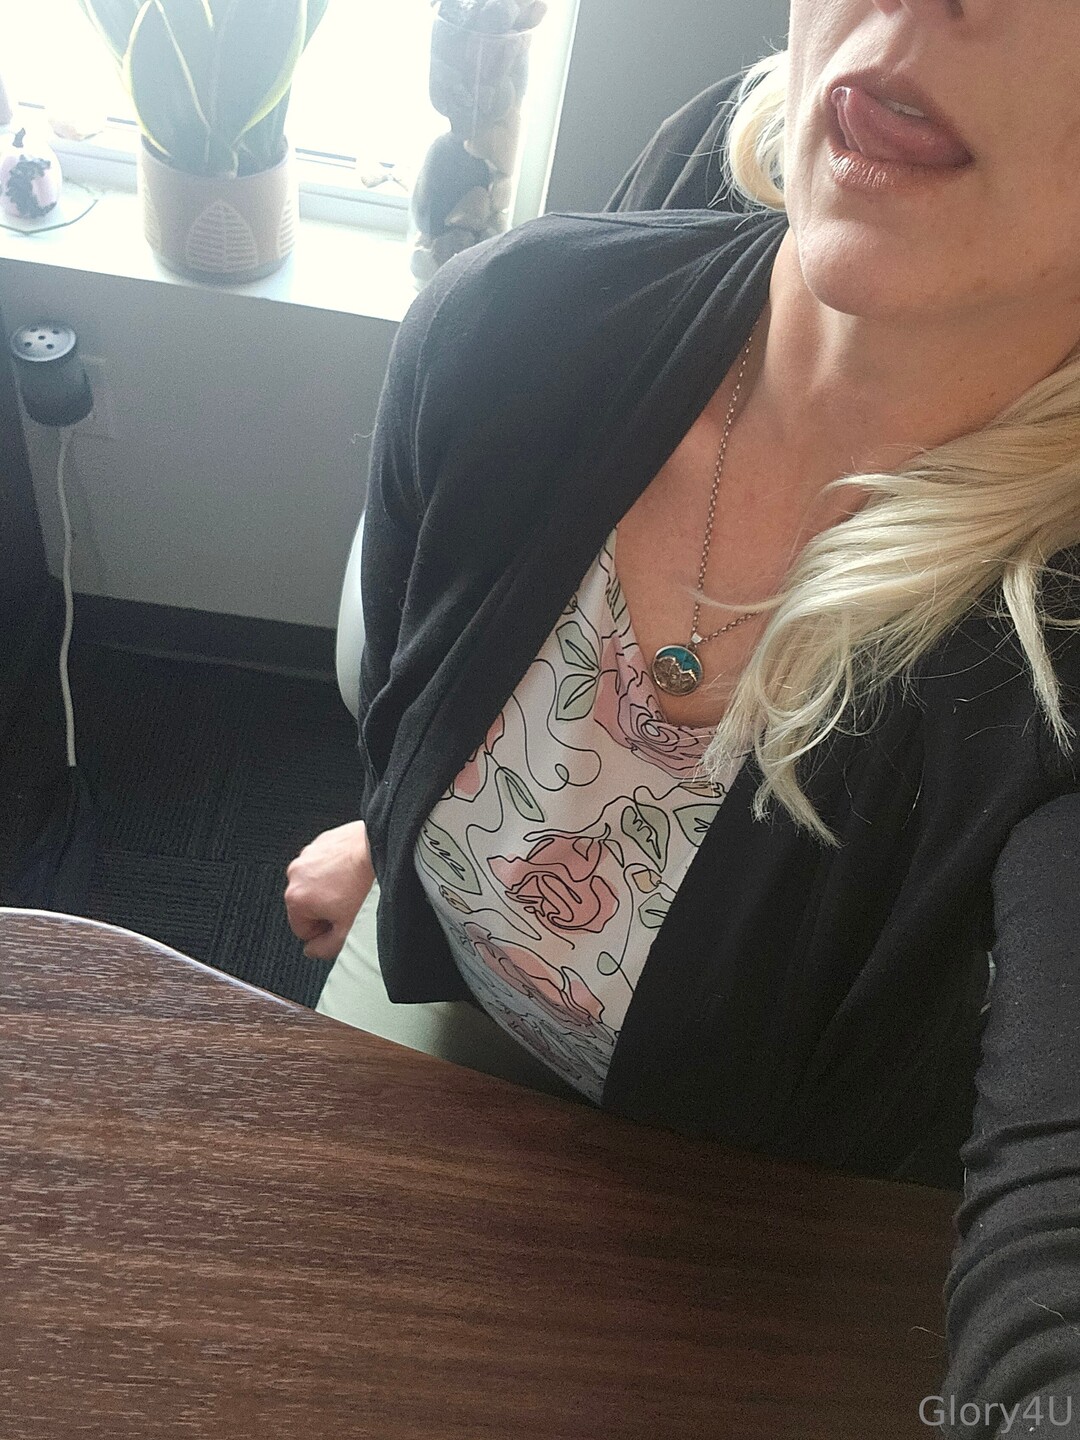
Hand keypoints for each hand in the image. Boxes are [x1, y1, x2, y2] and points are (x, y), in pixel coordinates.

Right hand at [284, 820, 374, 961]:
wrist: (385, 850)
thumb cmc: (367, 886)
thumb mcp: (347, 931)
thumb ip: (324, 949)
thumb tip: (313, 950)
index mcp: (295, 896)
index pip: (302, 930)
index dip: (324, 932)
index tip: (342, 923)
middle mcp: (296, 872)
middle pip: (308, 905)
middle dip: (327, 908)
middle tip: (351, 905)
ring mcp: (310, 853)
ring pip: (317, 883)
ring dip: (332, 887)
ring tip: (356, 886)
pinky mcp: (324, 840)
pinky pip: (327, 863)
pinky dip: (339, 868)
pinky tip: (357, 870)